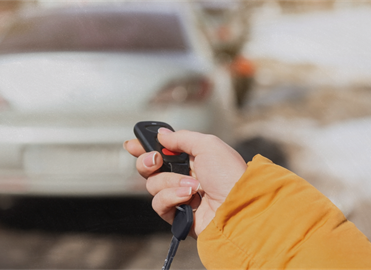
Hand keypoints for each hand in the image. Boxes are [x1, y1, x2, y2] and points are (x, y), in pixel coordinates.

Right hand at [124, 128, 246, 236]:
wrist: (238, 207)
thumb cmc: (230, 175)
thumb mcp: (208, 145)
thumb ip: (181, 137)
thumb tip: (162, 134)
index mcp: (191, 159)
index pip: (161, 151)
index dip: (144, 148)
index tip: (131, 144)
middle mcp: (183, 177)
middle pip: (149, 168)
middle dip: (147, 161)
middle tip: (156, 160)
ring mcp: (179, 197)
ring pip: (152, 185)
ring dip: (170, 182)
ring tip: (193, 186)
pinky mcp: (177, 215)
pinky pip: (159, 204)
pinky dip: (172, 198)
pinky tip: (189, 199)